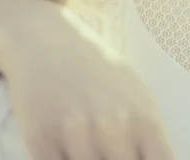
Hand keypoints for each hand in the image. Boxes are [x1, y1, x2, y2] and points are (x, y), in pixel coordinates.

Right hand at [0, 3, 173, 159]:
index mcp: (144, 119)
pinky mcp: (40, 139)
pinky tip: (64, 150)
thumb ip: (149, 138)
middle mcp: (114, 127)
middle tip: (107, 150)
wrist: (46, 39)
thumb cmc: (97, 72)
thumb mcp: (136, 96)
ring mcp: (77, 134)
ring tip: (86, 146)